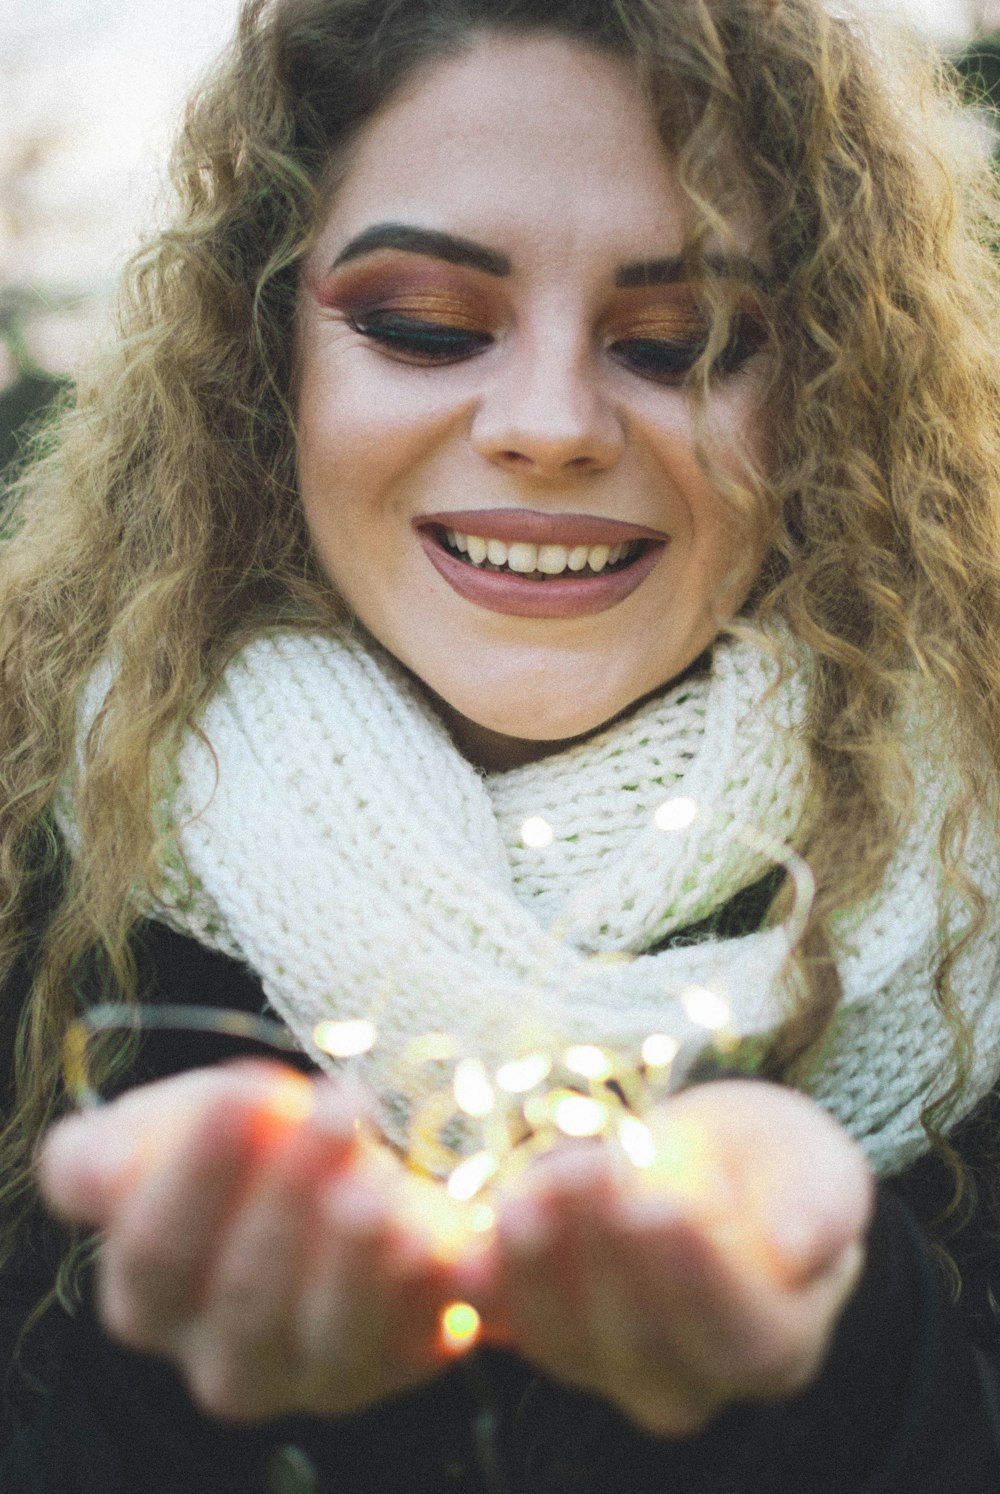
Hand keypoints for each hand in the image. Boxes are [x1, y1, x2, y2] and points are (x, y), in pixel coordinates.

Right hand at [38, 1062, 477, 1421]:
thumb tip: (91, 1172)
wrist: (344, 1168)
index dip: (203, 1174)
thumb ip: (113, 1150)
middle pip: (250, 1294)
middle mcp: (225, 1361)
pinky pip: (419, 1337)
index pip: (159, 1254)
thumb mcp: (171, 1125)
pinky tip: (438, 1234)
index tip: (251, 1094)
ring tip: (378, 1174)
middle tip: (334, 1108)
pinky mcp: (401, 1360)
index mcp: (150, 1301)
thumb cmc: (243, 1145)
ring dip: (358, 1250)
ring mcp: (317, 1374)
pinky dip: (431, 1288)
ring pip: (334, 1334)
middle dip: (292, 1194)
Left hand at [489, 1081, 872, 1436]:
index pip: (743, 1335)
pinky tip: (461, 1247)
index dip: (699, 1278)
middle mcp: (692, 1379)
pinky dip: (481, 1288)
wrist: (706, 1167)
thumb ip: (819, 1202)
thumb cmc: (771, 1167)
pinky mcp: (542, 1330)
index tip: (662, 1204)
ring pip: (565, 1345)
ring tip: (524, 1191)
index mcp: (777, 1341)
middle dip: (604, 1258)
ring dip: (535, 1267)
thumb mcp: (815, 1162)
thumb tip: (798, 1247)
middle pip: (641, 1351)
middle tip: (583, 1174)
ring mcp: (606, 1366)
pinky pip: (504, 1324)